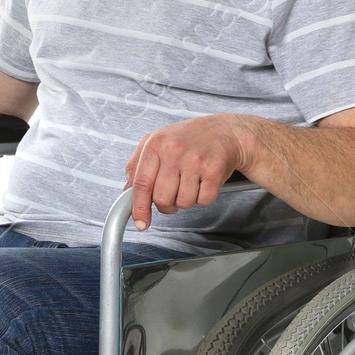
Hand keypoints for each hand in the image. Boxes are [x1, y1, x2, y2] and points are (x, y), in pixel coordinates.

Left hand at [124, 115, 251, 231]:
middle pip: (161, 199)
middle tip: (174, 191)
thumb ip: (138, 165)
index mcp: (155, 143)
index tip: (141, 222)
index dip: (139, 208)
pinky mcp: (214, 170)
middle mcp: (174, 150)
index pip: (141, 183)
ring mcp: (195, 160)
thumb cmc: (190, 138)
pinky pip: (203, 201)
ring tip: (191, 181)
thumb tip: (127, 192)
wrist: (227, 131)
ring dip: (187, 199)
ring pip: (183, 203)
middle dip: (167, 203)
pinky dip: (204, 197)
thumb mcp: (158, 142)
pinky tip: (204, 180)